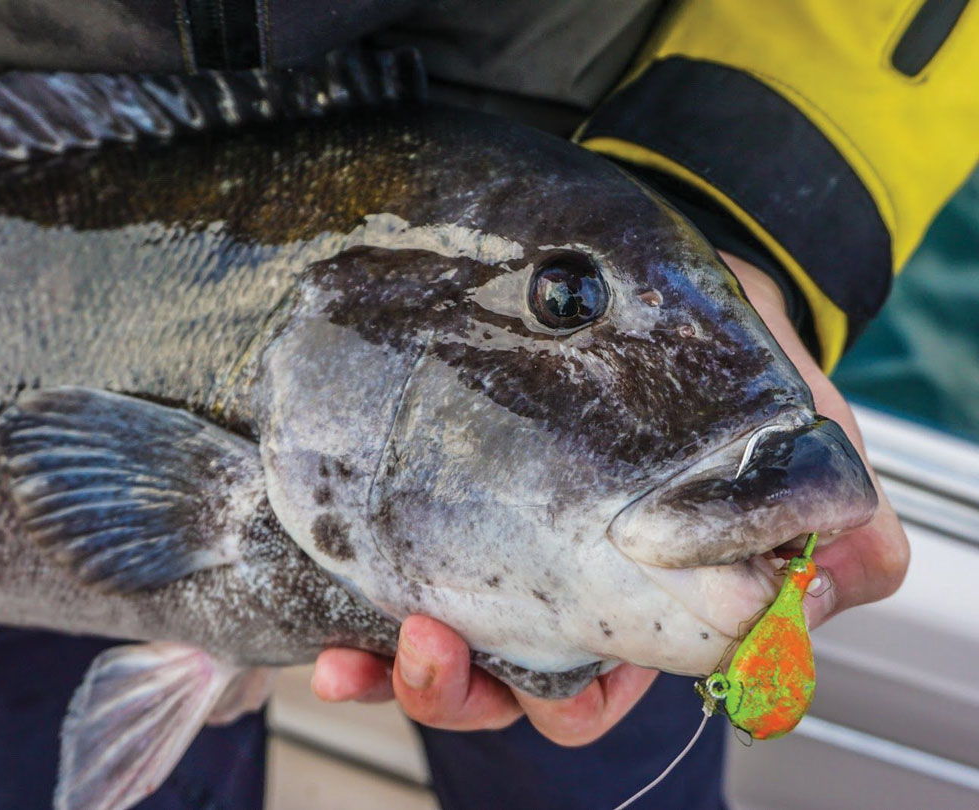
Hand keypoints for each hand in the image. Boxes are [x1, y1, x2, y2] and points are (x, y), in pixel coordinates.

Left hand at [312, 252, 909, 744]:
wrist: (648, 282)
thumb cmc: (718, 356)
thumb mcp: (793, 420)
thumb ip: (826, 501)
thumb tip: (844, 582)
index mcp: (637, 593)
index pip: (604, 686)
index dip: (575, 705)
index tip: (548, 690)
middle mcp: (556, 586)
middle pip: (507, 686)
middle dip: (465, 693)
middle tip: (435, 648)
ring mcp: (489, 549)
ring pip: (442, 646)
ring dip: (400, 668)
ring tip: (365, 649)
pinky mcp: (435, 505)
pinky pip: (386, 575)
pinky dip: (353, 618)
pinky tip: (330, 627)